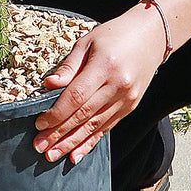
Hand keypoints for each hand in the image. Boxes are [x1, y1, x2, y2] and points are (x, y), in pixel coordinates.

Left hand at [32, 4, 168, 163]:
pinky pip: (107, 128)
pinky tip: (76, 155)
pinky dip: (90, 142)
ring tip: (52, 155)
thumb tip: (49, 85)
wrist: (151, 36)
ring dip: (72, 143)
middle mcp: (117, 85)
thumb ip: (70, 65)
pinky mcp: (130, 107)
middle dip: (59, 134)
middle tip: (39, 146)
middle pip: (84, 115)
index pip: (77, 96)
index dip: (57, 112)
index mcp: (105, 66)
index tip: (40, 123)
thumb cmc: (115, 35)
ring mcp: (126, 99)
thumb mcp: (89, 41)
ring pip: (95, 126)